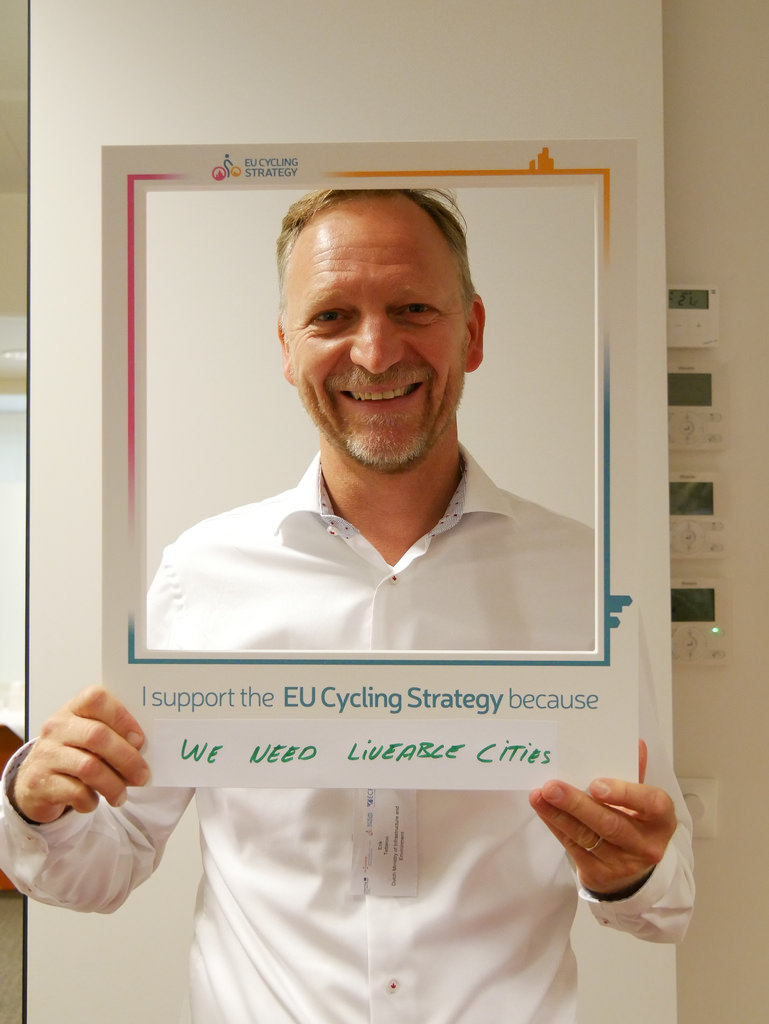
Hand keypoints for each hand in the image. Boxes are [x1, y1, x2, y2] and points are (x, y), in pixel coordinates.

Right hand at [9, 686, 148, 823]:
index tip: (139, 740)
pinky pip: (75, 792)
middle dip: (126, 758)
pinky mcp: (40, 783)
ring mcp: (46, 755)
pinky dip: (91, 800)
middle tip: (141, 775)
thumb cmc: (71, 754)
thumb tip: (140, 749)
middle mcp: (57, 728)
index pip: (96, 699)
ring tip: (121, 795)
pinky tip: (94, 800)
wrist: (35, 781)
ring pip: (88, 767)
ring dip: (113, 784)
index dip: (122, 718)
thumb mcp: (87, 736)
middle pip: (97, 736)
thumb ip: (111, 734)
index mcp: (72, 709)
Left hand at [528, 741, 676, 895]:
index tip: (595, 783)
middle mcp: (645, 845)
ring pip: (586, 836)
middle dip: (578, 804)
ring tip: (540, 795)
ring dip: (559, 814)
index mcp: (661, 820)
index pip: (650, 804)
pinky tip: (543, 809)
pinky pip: (573, 847)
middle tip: (552, 786)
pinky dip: (555, 825)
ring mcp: (622, 864)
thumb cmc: (636, 824)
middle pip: (610, 823)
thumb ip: (635, 774)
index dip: (624, 793)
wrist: (632, 873)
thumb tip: (635, 743)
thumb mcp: (642, 802)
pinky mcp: (599, 874)